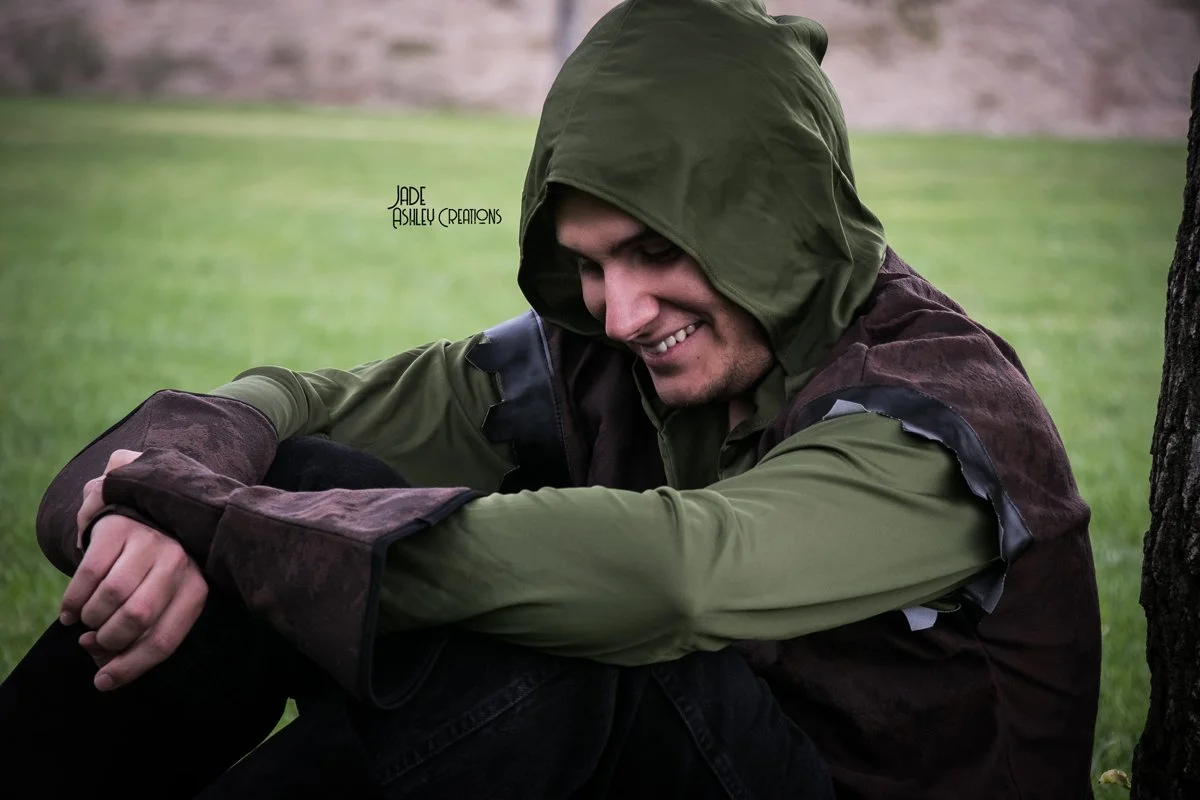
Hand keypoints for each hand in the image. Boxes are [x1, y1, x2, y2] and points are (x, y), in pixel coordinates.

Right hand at [61, 452, 207, 690]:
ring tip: (87, 621)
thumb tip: (104, 671)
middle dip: (108, 639)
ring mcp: (150, 542)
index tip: (103, 682)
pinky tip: (70, 611)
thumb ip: (138, 637)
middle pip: (137, 618)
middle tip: (94, 641)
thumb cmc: (151, 575)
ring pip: (111, 596)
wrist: (146, 517)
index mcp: (196, 589)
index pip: (165, 639)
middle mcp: (178, 563)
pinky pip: (88, 574)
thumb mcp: (160, 604)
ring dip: (90, 619)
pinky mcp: (120, 529)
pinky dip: (73, 600)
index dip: (130, 667)